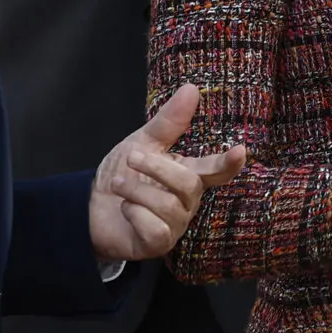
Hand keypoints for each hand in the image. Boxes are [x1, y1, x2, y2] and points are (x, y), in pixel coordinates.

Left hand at [89, 84, 246, 260]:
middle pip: (188, 185)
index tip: (241, 150)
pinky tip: (125, 210)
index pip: (216, 170)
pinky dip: (134, 214)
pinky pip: (155, 229)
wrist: (90, 205)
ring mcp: (175, 225)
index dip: (229, 163)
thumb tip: (191, 89)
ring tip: (119, 183)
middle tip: (130, 156)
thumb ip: (169, 121)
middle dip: (157, 168)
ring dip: (136, 190)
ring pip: (168, 206)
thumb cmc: (124, 173)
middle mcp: (187, 202)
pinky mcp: (158, 244)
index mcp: (188, 174)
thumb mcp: (143, 142)